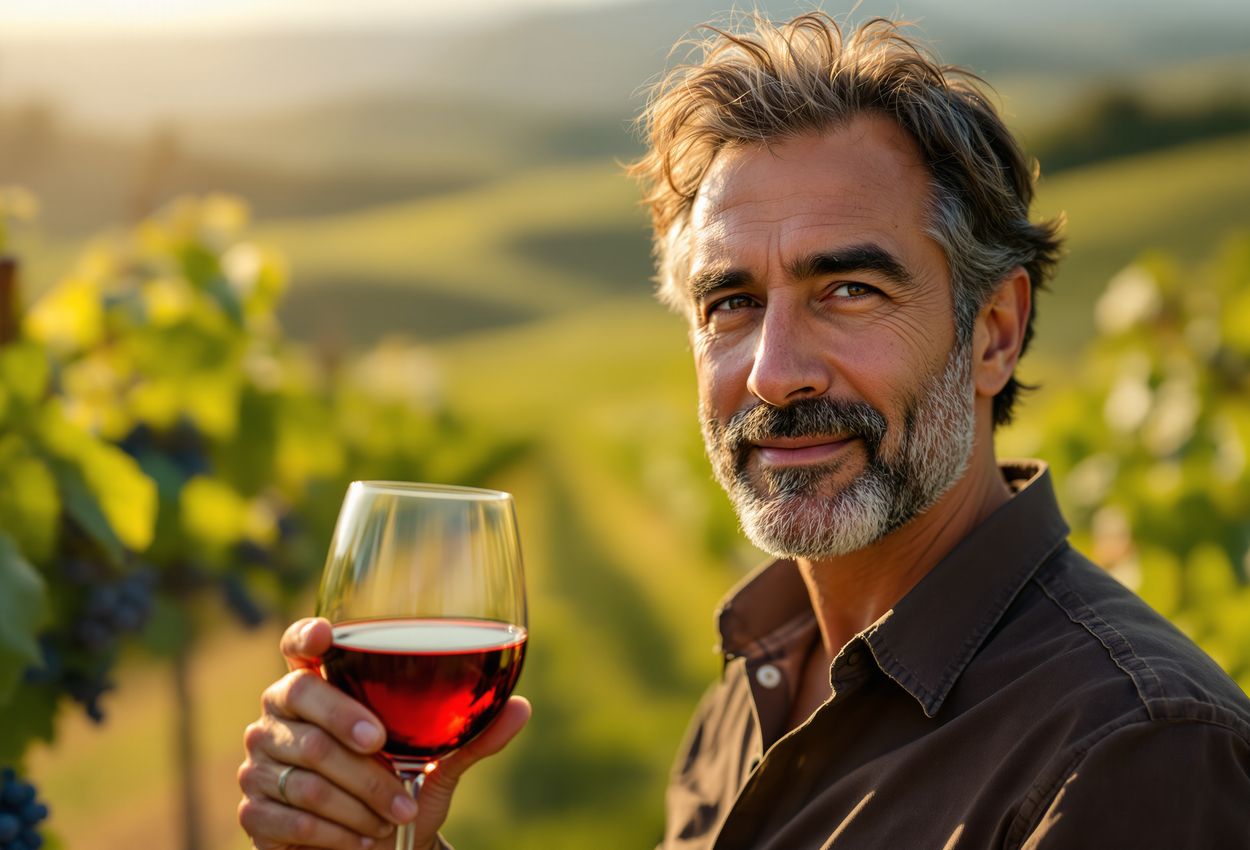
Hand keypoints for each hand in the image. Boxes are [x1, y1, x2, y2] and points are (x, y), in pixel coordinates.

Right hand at [238, 617, 531, 849]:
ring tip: (395, 813)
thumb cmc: (400, 794)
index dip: (304, 635)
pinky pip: (290, 815)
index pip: (296, 645)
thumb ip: (472, 736)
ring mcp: (259, 760)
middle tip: (388, 754)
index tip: (325, 636)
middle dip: (349, 727)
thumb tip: (522, 707)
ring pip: (304, 765)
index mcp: (319, 686)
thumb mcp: (439, 766)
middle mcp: (280, 714)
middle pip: (301, 699)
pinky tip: (364, 838)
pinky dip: (335, 831)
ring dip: (357, 795)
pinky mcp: (253, 810)